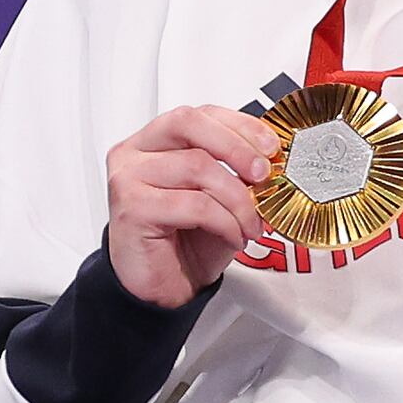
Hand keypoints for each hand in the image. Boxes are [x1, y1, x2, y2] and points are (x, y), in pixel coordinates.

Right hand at [106, 106, 277, 307]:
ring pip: (197, 166)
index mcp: (154, 141)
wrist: (162, 289)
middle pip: (189, 124)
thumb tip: (273, 161)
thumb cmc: (187, 241)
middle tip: (263, 175)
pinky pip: (194, 205)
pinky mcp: (132, 208)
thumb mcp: (221, 198)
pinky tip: (232, 236)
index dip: (239, 124)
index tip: (270, 146)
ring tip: (250, 224)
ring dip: (237, 199)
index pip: (199, 114)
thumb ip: (237, 172)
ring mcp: (129, 178)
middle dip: (236, 147)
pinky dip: (225, 222)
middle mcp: (135, 153)